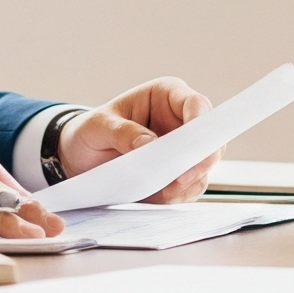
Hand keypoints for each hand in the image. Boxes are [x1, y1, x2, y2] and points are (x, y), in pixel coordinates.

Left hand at [60, 77, 216, 201]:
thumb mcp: (99, 126)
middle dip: (199, 161)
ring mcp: (183, 149)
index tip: (192, 145)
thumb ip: (124, 133)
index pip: (196, 105)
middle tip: (178, 179)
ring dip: (186, 183)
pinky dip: (177, 195)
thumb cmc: (92, 130)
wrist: (83, 156)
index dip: (201, 123)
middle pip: (210, 139)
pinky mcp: (179, 173)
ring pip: (203, 167)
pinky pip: (190, 187)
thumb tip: (149, 146)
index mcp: (167, 96)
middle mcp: (181, 120)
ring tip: (157, 190)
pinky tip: (155, 196)